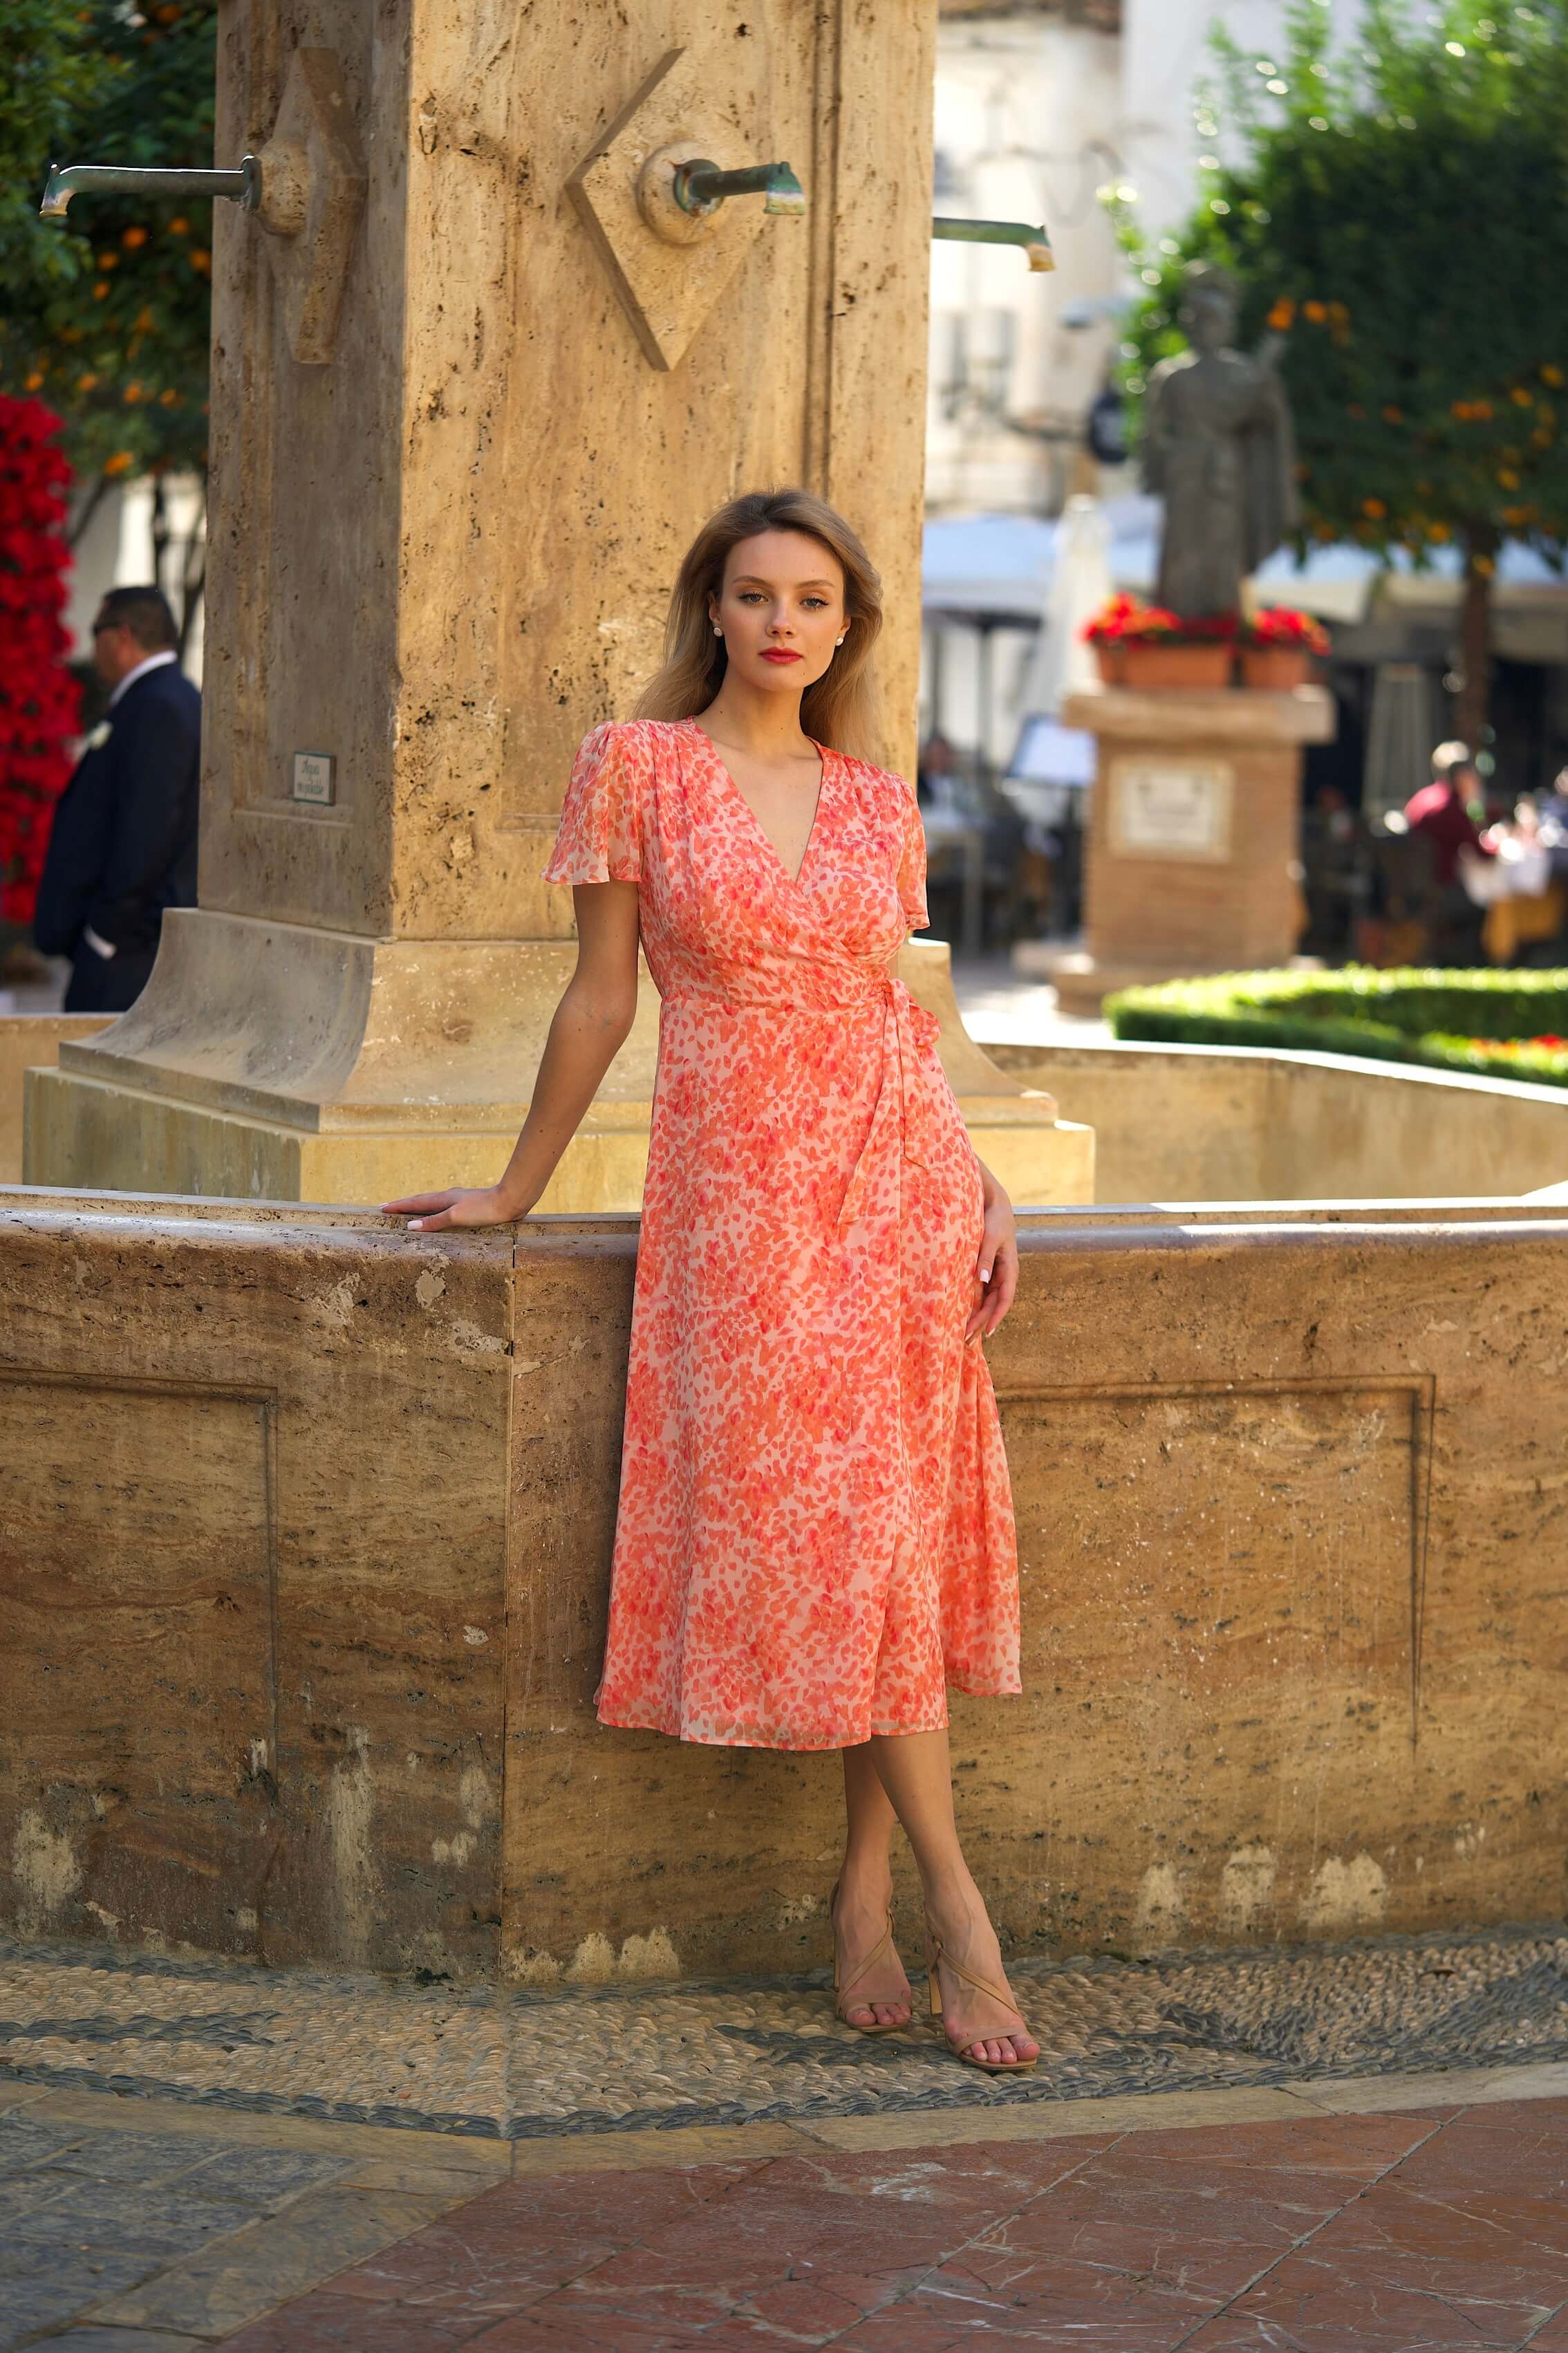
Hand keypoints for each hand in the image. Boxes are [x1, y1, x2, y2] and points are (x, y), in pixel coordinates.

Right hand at [379, 1185, 523, 1232]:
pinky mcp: (470, 1208)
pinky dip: (434, 1213)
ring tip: (409, 1212)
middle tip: (388, 1207)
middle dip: (405, 1204)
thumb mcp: (455, 1216)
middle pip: (422, 1200)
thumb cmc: (484, 1209)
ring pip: (434, 1204)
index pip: (415, 1202)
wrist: (510, 1202)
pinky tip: (440, 1217)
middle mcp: (450, 1197)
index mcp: (444, 1198)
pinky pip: (445, 1210)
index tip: (382, 1208)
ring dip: (419, 1208)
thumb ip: (434, 1221)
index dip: (398, 1205)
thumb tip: (410, 1225)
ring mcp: (460, 1201)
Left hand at [965, 1167, 1017, 1345]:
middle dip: (981, 1322)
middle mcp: (1003, 1274)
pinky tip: (962, 1313)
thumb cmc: (994, 1219)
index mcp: (1010, 1269)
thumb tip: (982, 1280)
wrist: (993, 1203)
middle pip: (994, 1304)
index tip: (985, 1332)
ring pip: (987, 1300)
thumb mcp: (991, 1237)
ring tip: (964, 1333)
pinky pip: (980, 1291)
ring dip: (977, 1316)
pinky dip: (973, 1303)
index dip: (995, 1317)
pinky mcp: (985, 1268)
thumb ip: (986, 1258)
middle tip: (966, 1339)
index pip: (1004, 1299)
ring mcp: (994, 1272)